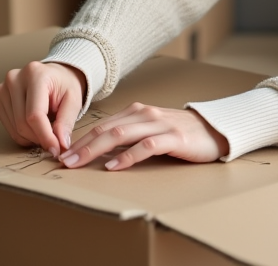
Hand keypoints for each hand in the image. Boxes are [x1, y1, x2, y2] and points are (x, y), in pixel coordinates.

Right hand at [0, 61, 85, 157]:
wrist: (54, 75)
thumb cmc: (64, 86)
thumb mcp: (74, 100)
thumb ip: (66, 122)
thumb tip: (60, 144)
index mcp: (35, 74)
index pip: (34, 114)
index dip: (45, 136)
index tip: (56, 149)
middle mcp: (14, 79)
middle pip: (22, 123)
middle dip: (40, 138)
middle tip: (54, 143)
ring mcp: (2, 88)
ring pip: (14, 128)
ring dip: (32, 137)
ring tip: (46, 130)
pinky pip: (8, 127)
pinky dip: (22, 133)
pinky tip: (34, 126)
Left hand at [58, 102, 229, 170]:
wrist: (215, 129)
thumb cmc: (181, 134)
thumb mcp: (151, 130)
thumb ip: (129, 136)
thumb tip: (100, 151)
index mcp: (137, 112)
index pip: (102, 125)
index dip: (80, 139)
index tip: (62, 154)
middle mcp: (145, 115)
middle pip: (106, 129)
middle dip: (81, 145)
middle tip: (63, 161)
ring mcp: (159, 125)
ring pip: (120, 135)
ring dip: (96, 149)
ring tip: (79, 162)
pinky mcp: (173, 138)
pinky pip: (145, 146)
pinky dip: (127, 156)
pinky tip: (113, 166)